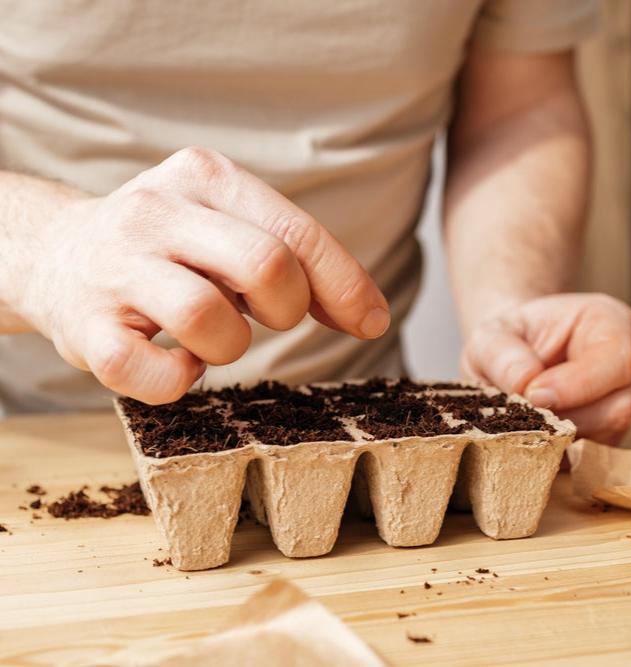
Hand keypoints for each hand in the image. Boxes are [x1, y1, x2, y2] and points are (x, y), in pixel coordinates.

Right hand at [15, 147, 389, 403]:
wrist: (56, 254)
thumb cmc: (166, 248)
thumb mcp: (227, 229)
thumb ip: (293, 259)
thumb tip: (366, 311)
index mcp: (205, 179)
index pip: (296, 233)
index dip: (345, 284)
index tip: (370, 320)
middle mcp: (158, 211)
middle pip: (266, 268)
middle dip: (286, 309)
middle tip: (264, 315)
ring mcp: (117, 268)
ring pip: (212, 322)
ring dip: (230, 346)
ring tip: (209, 334)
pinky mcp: (87, 330)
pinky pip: (161, 377)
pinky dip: (182, 380)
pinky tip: (175, 360)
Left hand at [461, 294, 630, 443]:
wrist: (505, 356)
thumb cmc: (506, 339)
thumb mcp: (491, 337)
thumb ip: (503, 356)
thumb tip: (526, 385)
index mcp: (609, 323)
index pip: (615, 361)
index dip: (576, 385)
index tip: (533, 395)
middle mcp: (630, 363)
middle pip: (616, 408)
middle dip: (562, 417)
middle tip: (518, 414)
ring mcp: (624, 401)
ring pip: (603, 436)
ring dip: (557, 436)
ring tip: (519, 420)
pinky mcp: (609, 432)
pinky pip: (590, 453)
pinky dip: (557, 449)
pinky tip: (529, 433)